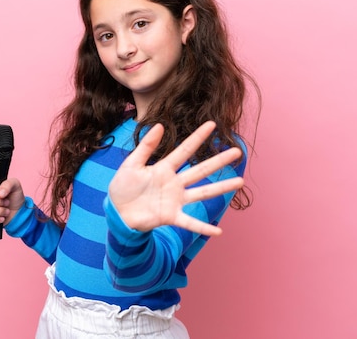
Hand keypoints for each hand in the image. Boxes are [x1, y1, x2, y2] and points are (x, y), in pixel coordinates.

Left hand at [108, 121, 243, 235]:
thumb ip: (146, 147)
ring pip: (203, 192)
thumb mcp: (131, 164)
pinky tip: (219, 231)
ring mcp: (175, 200)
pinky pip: (190, 222)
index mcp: (164, 168)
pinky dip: (203, 227)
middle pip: (201, 170)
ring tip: (240, 182)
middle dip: (219, 161)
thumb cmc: (122, 187)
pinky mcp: (171, 217)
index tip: (211, 124)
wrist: (116, 212)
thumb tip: (159, 125)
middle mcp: (174, 183)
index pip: (184, 150)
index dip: (198, 137)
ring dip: (221, 188)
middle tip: (238, 152)